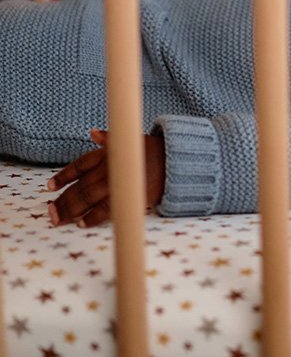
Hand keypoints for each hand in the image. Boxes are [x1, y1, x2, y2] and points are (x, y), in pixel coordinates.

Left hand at [47, 130, 166, 227]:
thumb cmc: (151, 151)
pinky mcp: (127, 195)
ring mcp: (116, 182)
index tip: (49, 187)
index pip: (79, 165)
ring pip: (87, 198)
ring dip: (71, 210)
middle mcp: (108, 167)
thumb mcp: (128, 139)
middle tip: (50, 212)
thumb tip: (93, 132)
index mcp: (107, 153)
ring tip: (58, 220)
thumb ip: (108, 139)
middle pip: (80, 185)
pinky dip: (92, 217)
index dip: (63, 176)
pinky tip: (81, 223)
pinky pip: (105, 209)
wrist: (175, 160)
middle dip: (63, 200)